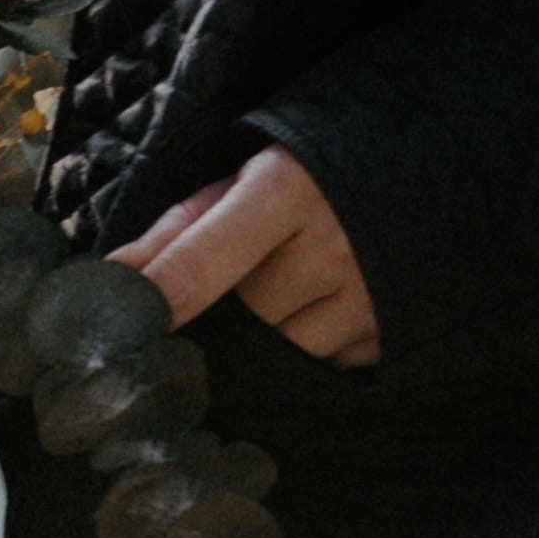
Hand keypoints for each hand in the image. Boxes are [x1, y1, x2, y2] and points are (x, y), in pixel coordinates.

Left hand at [108, 147, 380, 367]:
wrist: (431, 167)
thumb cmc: (313, 175)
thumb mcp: (244, 181)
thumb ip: (174, 233)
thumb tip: (107, 278)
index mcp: (285, 190)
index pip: (204, 257)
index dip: (157, 296)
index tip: (114, 328)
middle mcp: (334, 245)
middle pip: (241, 319)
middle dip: (221, 317)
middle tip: (223, 296)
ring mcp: (373, 296)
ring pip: (282, 356)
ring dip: (264, 342)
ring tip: (277, 299)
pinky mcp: (396, 336)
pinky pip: (325, 370)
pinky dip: (308, 353)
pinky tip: (318, 314)